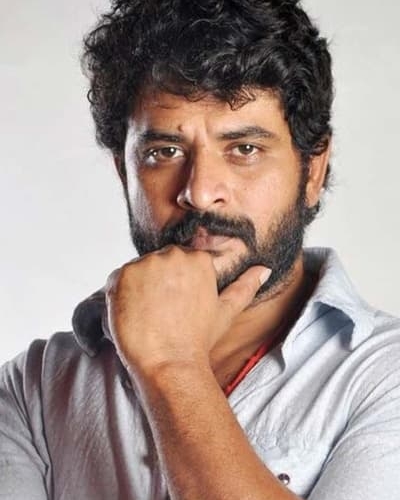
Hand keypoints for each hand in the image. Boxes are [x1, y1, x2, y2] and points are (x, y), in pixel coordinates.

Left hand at [105, 245, 269, 378]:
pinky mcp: (122, 275)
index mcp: (198, 259)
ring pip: (138, 271)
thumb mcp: (226, 311)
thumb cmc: (198, 340)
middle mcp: (172, 255)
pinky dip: (121, 294)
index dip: (174, 284)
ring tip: (148, 315)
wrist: (169, 363)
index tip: (174, 305)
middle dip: (157, 283)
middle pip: (158, 263)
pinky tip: (133, 313)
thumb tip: (264, 269)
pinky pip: (117, 279)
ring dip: (138, 288)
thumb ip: (245, 286)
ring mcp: (146, 263)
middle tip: (161, 312)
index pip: (179, 262)